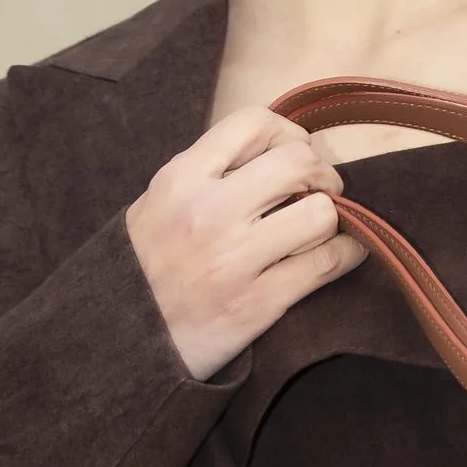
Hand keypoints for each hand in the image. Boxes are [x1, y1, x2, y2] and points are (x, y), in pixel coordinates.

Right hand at [125, 108, 361, 381]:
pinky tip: (340, 256)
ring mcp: (234, 259)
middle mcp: (209, 212)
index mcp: (182, 179)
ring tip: (319, 231)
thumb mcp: (159, 203)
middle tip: (320, 193)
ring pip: (321, 214)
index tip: (295, 152)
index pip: (254, 123)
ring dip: (332, 220)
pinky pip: (326, 264)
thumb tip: (276, 154)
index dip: (289, 133)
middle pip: (299, 162)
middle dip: (322, 175)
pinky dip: (346, 256)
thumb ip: (208, 173)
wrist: (120, 342)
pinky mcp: (257, 303)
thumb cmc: (144, 270)